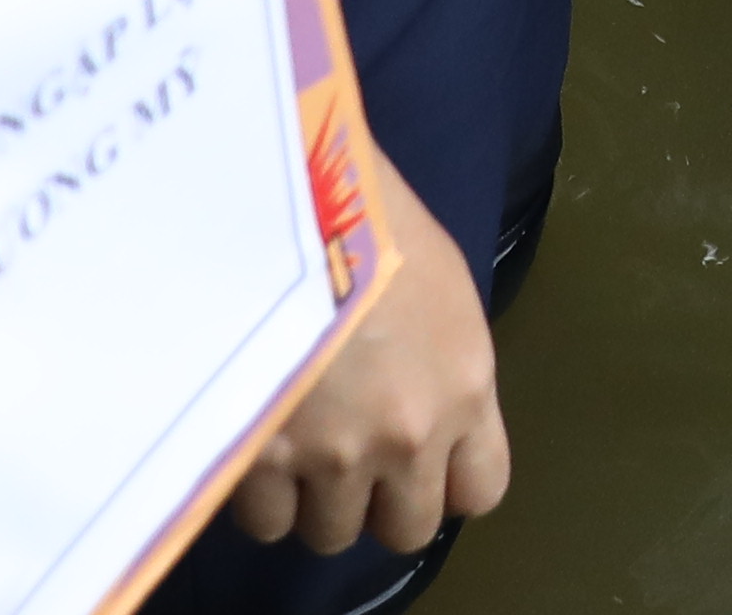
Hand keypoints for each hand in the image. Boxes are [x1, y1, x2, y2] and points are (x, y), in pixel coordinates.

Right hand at [230, 151, 507, 563]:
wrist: (285, 200)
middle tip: (347, 457)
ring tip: (293, 441)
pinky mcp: (262, 457)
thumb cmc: (369, 218)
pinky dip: (257, 493)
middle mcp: (409, 436)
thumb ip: (441, 366)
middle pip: (406, 528)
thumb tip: (423, 403)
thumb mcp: (439, 289)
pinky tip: (251, 439)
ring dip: (312, 499)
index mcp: (465, 389)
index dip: (445, 483)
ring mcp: (334, 454)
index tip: (417, 463)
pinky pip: (264, 520)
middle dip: (378, 502)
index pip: (480, 490)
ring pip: (329, 531)